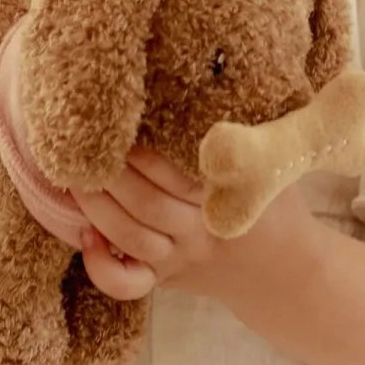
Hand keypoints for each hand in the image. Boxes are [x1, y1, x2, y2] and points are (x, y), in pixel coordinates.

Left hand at [73, 147, 318, 306]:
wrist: (289, 272)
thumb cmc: (278, 205)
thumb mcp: (274, 166)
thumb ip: (248, 136)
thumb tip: (212, 82)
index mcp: (225, 200)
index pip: (177, 176)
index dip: (144, 153)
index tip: (121, 123)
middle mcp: (199, 232)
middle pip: (147, 205)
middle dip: (112, 174)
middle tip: (84, 143)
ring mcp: (180, 259)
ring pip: (130, 237)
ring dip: (97, 206)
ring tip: (75, 175)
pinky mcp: (166, 278)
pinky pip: (128, 283)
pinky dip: (101, 266)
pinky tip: (85, 236)